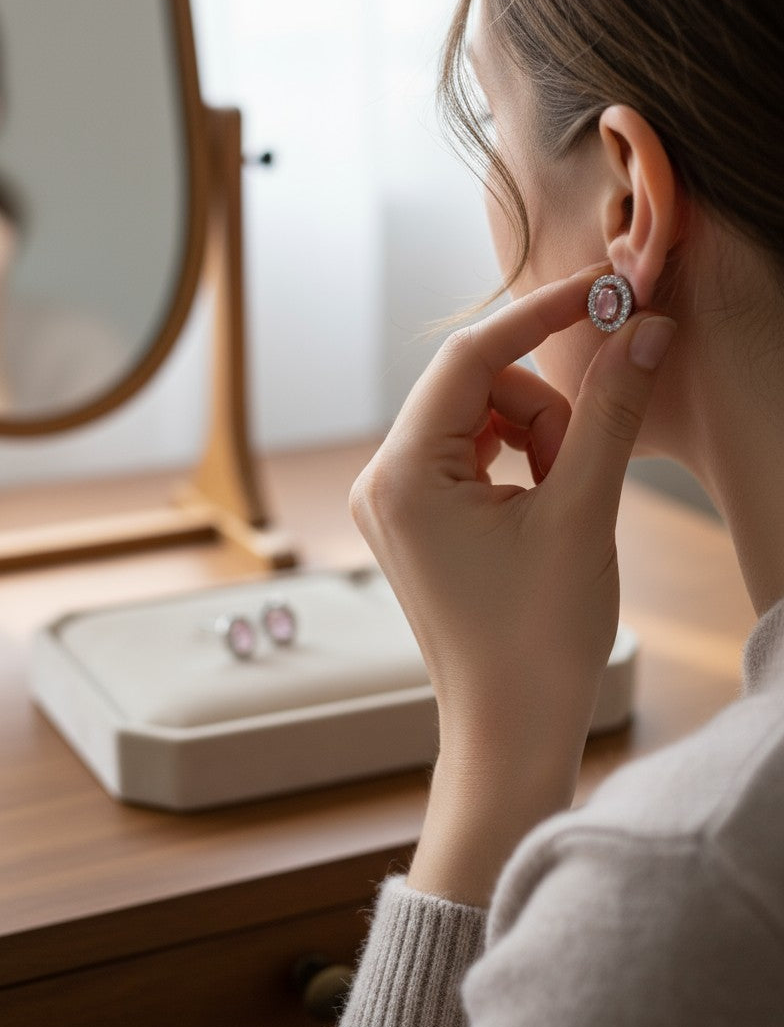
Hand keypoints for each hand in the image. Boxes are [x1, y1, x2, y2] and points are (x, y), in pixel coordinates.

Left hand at [349, 261, 676, 902]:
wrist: (509, 733)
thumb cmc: (537, 640)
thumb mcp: (582, 512)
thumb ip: (612, 411)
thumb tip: (644, 331)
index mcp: (402, 474)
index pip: (470, 355)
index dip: (541, 314)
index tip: (603, 293)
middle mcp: (382, 480)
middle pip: (476, 385)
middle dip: (544, 409)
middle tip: (580, 470)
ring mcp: (395, 501)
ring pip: (481, 417)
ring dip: (537, 440)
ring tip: (559, 506)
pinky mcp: (417, 520)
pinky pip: (472, 453)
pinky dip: (519, 464)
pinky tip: (541, 512)